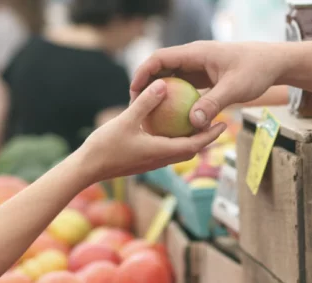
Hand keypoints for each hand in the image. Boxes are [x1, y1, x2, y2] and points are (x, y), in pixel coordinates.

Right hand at [80, 79, 226, 181]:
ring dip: (192, 140)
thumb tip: (163, 84)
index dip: (211, 135)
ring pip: (179, 151)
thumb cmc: (105, 146)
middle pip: (191, 150)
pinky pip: (166, 149)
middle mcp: (161, 160)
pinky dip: (175, 139)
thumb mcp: (126, 120)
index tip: (224, 124)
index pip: (194, 145)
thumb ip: (145, 103)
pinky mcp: (144, 161)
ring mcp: (152, 162)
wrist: (87, 169)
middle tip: (218, 122)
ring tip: (199, 123)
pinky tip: (170, 126)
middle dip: (206, 138)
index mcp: (161, 152)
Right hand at [131, 41, 287, 128]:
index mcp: (196, 53)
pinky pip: (185, 88)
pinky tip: (172, 119)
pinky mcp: (205, 77)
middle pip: (162, 69)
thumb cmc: (256, 71)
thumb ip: (213, 104)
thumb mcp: (234, 88)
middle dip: (147, 86)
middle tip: (136, 108)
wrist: (273, 63)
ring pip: (172, 79)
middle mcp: (194, 58)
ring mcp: (199, 67)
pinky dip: (176, 100)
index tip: (133, 91)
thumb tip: (193, 123)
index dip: (143, 73)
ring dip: (160, 94)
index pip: (160, 58)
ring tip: (149, 115)